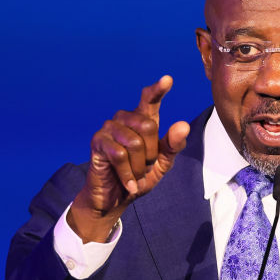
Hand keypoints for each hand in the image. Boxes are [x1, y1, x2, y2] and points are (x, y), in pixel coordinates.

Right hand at [68, 75, 189, 242]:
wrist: (115, 200)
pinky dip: (127, 174)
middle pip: (148, 126)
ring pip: (134, 142)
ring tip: (134, 175)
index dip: (158, 89)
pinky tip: (128, 183)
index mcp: (142, 121)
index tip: (168, 79)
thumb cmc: (138, 178)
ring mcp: (109, 128)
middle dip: (150, 154)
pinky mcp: (97, 142)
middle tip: (144, 168)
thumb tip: (182, 125)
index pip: (150, 100)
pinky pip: (119, 155)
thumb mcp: (162, 164)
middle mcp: (124, 119)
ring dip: (138, 166)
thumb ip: (173, 145)